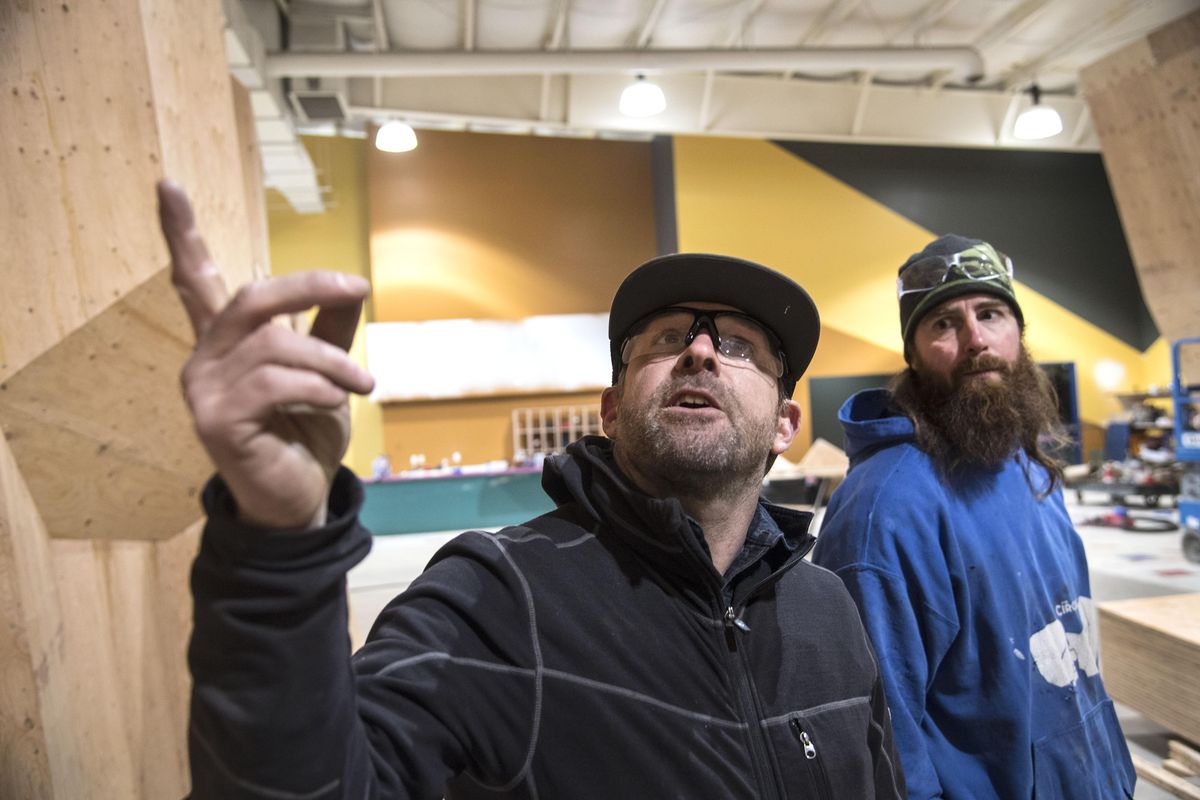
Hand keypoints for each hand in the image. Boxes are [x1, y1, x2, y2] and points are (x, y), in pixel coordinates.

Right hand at [159, 180, 374, 528]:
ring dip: (331, 361)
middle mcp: (204, 359)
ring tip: (362, 384)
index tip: (166, 182)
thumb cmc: (305, 433)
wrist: (297, 498)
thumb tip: (352, 285)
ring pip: (275, 346)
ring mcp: (204, 390)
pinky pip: (274, 383)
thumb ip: (331, 331)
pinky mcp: (216, 420)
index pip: (194, 280)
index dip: (180, 232)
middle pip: (250, 299)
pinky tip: (335, 401)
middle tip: (354, 286)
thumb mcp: (326, 374)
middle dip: (307, 286)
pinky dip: (316, 387)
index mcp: (226, 342)